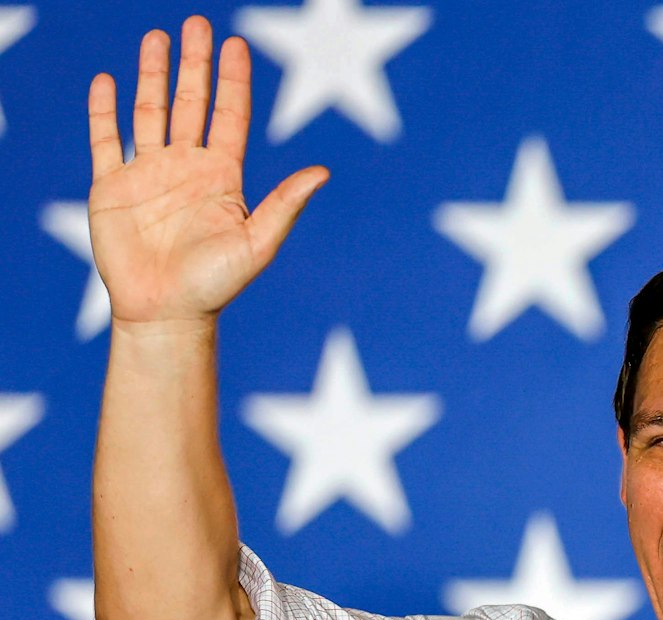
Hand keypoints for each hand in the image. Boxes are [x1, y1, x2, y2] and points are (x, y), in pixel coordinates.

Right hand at [88, 15, 327, 327]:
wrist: (166, 313)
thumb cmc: (216, 284)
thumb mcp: (258, 243)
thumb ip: (285, 204)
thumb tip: (323, 171)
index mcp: (222, 176)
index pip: (229, 115)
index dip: (233, 79)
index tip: (236, 43)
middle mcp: (186, 167)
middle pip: (191, 102)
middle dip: (194, 63)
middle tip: (195, 24)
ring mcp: (149, 173)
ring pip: (150, 111)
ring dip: (152, 75)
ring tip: (155, 38)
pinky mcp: (111, 186)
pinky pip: (106, 139)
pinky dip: (104, 110)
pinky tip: (108, 81)